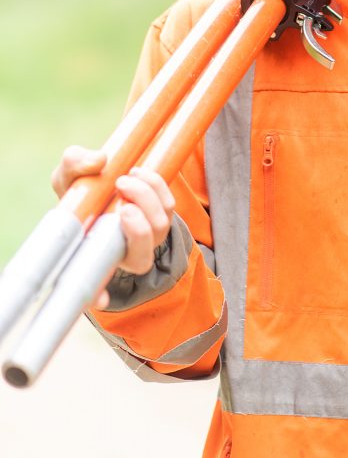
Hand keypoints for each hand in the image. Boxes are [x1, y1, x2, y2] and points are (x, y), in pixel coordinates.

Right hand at [51, 146, 175, 307]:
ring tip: (125, 178)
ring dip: (146, 197)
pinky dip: (156, 186)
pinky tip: (138, 172)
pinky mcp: (163, 215)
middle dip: (137, 224)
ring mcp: (148, 237)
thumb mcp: (68, 178)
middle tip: (119, 190)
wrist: (107, 183)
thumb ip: (75, 166)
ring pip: (160, 225)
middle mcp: (125, 255)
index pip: (94, 290)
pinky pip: (168, 204)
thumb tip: (98, 161)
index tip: (98, 297)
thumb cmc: (82, 192)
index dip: (96, 295)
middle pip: (142, 254)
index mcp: (96, 257)